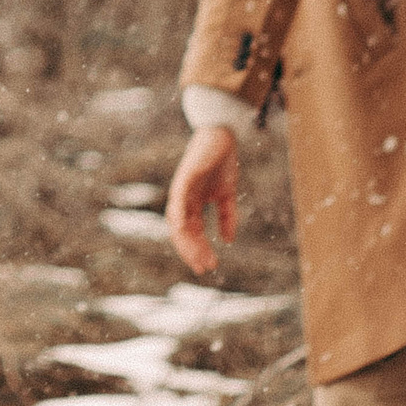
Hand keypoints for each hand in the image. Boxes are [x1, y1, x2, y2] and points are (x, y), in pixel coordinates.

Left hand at [166, 125, 240, 275]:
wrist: (222, 137)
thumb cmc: (221, 163)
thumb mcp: (227, 195)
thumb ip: (226, 217)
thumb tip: (228, 241)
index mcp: (193, 204)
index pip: (191, 233)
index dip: (198, 250)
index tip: (208, 267)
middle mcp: (183, 200)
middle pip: (182, 232)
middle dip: (192, 251)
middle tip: (203, 268)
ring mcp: (182, 189)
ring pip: (177, 221)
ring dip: (186, 241)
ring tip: (199, 256)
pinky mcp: (185, 178)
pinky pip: (178, 200)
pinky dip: (179, 215)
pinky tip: (184, 230)